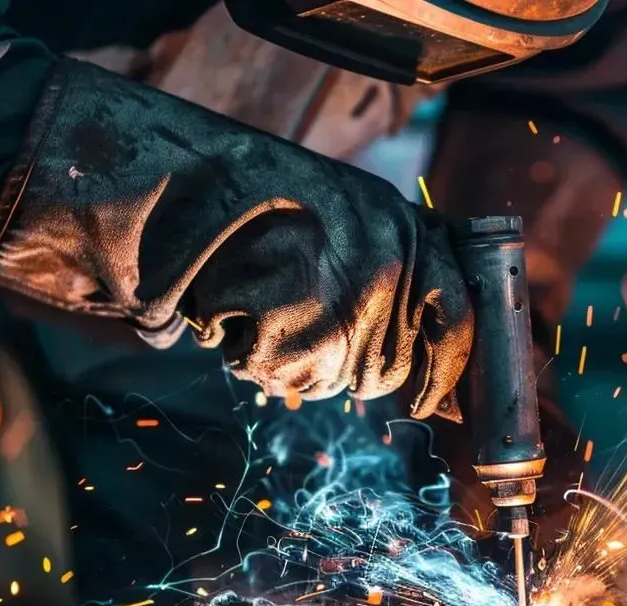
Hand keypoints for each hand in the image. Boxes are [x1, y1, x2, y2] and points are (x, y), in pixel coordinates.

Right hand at [0, 60, 471, 418]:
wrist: (168, 186)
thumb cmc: (250, 197)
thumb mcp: (339, 209)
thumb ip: (389, 262)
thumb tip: (427, 340)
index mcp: (401, 223)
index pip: (458, 317)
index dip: (449, 368)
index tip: (433, 399)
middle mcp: (387, 262)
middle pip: (389, 365)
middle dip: (351, 363)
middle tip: (299, 329)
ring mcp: (344, 301)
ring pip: (338, 376)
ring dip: (298, 357)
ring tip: (259, 303)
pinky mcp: (295, 332)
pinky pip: (285, 374)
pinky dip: (254, 355)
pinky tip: (233, 310)